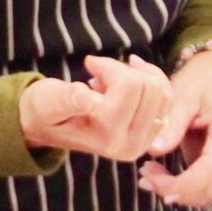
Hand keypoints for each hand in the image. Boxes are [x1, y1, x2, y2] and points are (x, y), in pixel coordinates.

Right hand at [19, 55, 174, 161]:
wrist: (47, 126)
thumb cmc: (44, 110)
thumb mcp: (46, 102)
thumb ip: (65, 100)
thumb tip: (84, 96)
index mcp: (107, 138)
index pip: (129, 86)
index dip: (109, 66)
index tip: (89, 65)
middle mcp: (130, 145)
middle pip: (149, 87)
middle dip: (124, 71)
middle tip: (100, 73)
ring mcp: (144, 141)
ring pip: (162, 91)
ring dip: (138, 75)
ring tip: (111, 79)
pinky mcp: (151, 134)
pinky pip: (167, 98)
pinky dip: (150, 80)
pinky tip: (127, 79)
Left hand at [139, 49, 211, 206]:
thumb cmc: (199, 84)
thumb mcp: (182, 96)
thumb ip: (171, 124)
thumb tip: (154, 150)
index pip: (210, 168)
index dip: (181, 184)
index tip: (151, 181)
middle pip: (209, 188)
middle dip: (175, 190)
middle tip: (144, 177)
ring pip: (207, 194)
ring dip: (178, 192)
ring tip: (150, 174)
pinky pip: (205, 188)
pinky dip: (183, 189)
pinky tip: (162, 176)